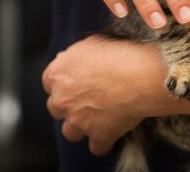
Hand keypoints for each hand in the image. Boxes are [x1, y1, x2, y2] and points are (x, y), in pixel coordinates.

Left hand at [41, 35, 165, 154]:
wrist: (141, 74)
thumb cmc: (122, 54)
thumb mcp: (94, 42)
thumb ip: (77, 55)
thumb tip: (74, 57)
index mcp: (58, 73)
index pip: (48, 82)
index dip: (62, 83)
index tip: (73, 82)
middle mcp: (63, 99)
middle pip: (56, 108)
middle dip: (69, 105)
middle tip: (87, 99)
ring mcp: (79, 120)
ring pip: (70, 132)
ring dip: (81, 127)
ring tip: (97, 118)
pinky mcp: (99, 135)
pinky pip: (96, 147)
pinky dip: (104, 142)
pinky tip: (113, 131)